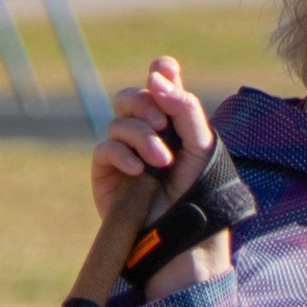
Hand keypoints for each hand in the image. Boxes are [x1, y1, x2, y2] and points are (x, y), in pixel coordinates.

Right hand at [99, 56, 227, 297]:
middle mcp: (147, 134)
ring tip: (162, 162)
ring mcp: (125, 153)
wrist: (183, 236)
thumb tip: (158, 72)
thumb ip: (184, 106)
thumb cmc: (197, 192)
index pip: (160, 86)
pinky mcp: (106, 174)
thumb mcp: (201, 144)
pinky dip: (122, 155)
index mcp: (172, 123)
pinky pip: (104, 150)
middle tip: (163, 124)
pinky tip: (139, 172)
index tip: (163, 69)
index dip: (161, 73)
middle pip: (132, 97)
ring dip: (142, 137)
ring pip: (119, 122)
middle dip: (146, 105)